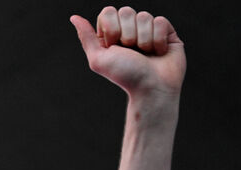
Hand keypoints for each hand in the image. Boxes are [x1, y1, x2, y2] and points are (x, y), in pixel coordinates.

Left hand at [71, 6, 185, 102]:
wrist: (152, 88)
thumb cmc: (125, 76)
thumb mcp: (99, 59)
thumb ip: (86, 37)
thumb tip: (74, 17)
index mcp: (112, 34)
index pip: (108, 12)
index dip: (111, 28)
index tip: (114, 46)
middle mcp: (129, 30)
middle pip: (126, 11)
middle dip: (128, 35)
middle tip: (131, 53)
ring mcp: (148, 29)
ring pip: (144, 16)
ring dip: (143, 40)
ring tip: (145, 55)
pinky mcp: (166, 31)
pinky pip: (160, 21)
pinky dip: (158, 39)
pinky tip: (158, 52)